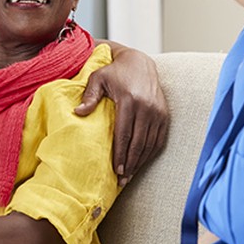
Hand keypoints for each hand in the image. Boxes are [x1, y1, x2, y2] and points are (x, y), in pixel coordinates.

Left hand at [77, 47, 167, 182]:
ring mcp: (158, 111)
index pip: (124, 133)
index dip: (120, 154)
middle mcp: (146, 107)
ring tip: (130, 176)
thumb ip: (89, 96)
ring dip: (141, 161)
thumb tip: (78, 113)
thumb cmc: (114, 72)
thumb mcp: (98, 78)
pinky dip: (150, 153)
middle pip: (138, 142)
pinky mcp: (164, 114)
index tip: (116, 170)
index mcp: (129, 100)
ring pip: (150, 143)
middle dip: (130, 163)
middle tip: (122, 180)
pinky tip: (141, 162)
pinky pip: (159, 139)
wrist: (139, 63)